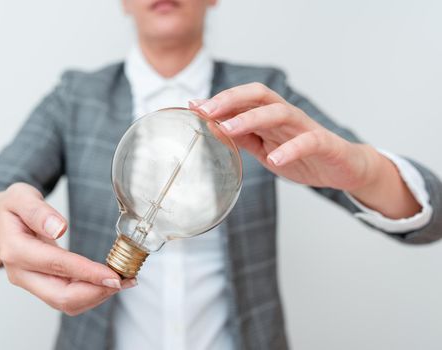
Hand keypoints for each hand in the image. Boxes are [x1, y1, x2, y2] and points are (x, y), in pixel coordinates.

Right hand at [0, 183, 135, 315]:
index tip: (112, 275)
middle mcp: (21, 273)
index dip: (86, 272)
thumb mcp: (20, 196)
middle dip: (96, 292)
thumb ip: (38, 211)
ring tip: (124, 281)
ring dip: (97, 296)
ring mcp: (31, 283)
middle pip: (60, 296)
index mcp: (15, 249)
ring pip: (66, 302)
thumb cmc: (11, 209)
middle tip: (125, 280)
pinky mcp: (42, 286)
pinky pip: (67, 298)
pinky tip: (109, 282)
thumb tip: (58, 228)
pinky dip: (90, 294)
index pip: (55, 265)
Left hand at [190, 82, 420, 217]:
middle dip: (230, 99)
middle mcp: (286, 116)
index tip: (193, 105)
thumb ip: (243, 138)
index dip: (219, 100)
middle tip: (206, 110)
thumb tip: (213, 130)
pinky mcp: (324, 143)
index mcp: (271, 116)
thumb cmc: (303, 156)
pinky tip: (275, 160)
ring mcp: (305, 128)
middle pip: (260, 95)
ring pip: (280, 112)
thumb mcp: (265, 149)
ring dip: (252, 119)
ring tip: (229, 129)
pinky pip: (309, 141)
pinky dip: (291, 149)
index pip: (244, 99)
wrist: (343, 167)